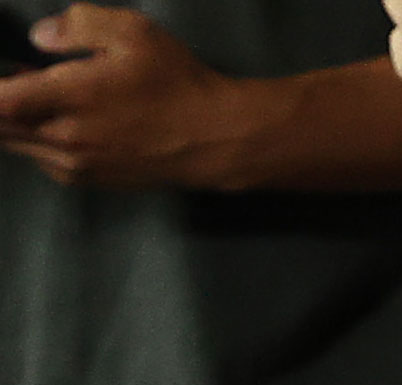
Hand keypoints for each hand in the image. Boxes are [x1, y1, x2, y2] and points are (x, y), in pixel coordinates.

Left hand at [0, 3, 247, 188]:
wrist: (217, 139)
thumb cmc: (179, 83)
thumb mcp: (135, 32)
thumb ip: (79, 23)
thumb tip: (41, 37)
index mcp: (71, 97)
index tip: (0, 74)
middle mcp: (65, 138)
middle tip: (18, 81)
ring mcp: (75, 164)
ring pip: (14, 145)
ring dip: (14, 121)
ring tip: (39, 98)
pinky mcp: (88, 180)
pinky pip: (40, 159)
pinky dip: (35, 140)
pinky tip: (62, 121)